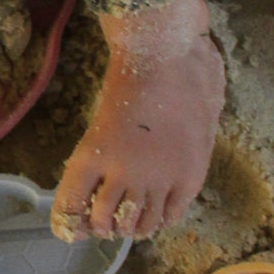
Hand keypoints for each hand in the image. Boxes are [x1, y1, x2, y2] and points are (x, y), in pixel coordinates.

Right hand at [51, 0, 224, 240]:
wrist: (162, 47)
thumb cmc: (192, 68)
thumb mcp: (207, 106)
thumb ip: (193, 131)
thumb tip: (181, 133)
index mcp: (189, 173)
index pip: (167, 217)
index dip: (146, 224)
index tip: (131, 221)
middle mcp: (161, 180)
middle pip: (136, 224)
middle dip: (118, 226)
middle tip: (103, 219)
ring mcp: (130, 169)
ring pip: (109, 218)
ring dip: (97, 222)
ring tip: (85, 215)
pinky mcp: (96, 151)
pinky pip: (77, 193)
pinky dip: (69, 210)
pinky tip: (65, 221)